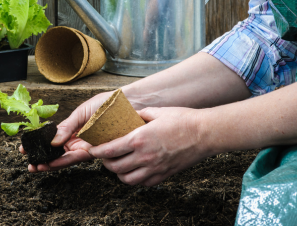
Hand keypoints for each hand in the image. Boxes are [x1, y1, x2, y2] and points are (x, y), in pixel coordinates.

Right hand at [19, 91, 114, 171]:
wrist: (128, 103)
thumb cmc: (106, 104)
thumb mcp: (81, 112)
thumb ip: (67, 126)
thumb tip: (52, 140)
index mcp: (73, 132)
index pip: (53, 142)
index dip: (39, 146)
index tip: (25, 149)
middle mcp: (79, 142)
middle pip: (58, 154)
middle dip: (43, 160)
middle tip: (30, 165)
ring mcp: (87, 147)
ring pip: (66, 159)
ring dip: (51, 164)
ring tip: (38, 167)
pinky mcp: (97, 151)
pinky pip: (79, 157)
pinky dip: (65, 160)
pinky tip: (54, 162)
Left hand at [88, 107, 206, 185]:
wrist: (205, 133)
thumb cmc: (182, 120)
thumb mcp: (156, 111)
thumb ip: (138, 114)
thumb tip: (128, 114)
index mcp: (139, 139)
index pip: (109, 150)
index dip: (97, 151)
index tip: (91, 148)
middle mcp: (144, 157)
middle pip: (115, 167)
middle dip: (105, 162)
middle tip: (103, 156)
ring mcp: (154, 168)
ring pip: (126, 179)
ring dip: (118, 173)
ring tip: (117, 164)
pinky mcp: (164, 176)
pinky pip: (142, 183)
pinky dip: (134, 179)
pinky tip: (134, 170)